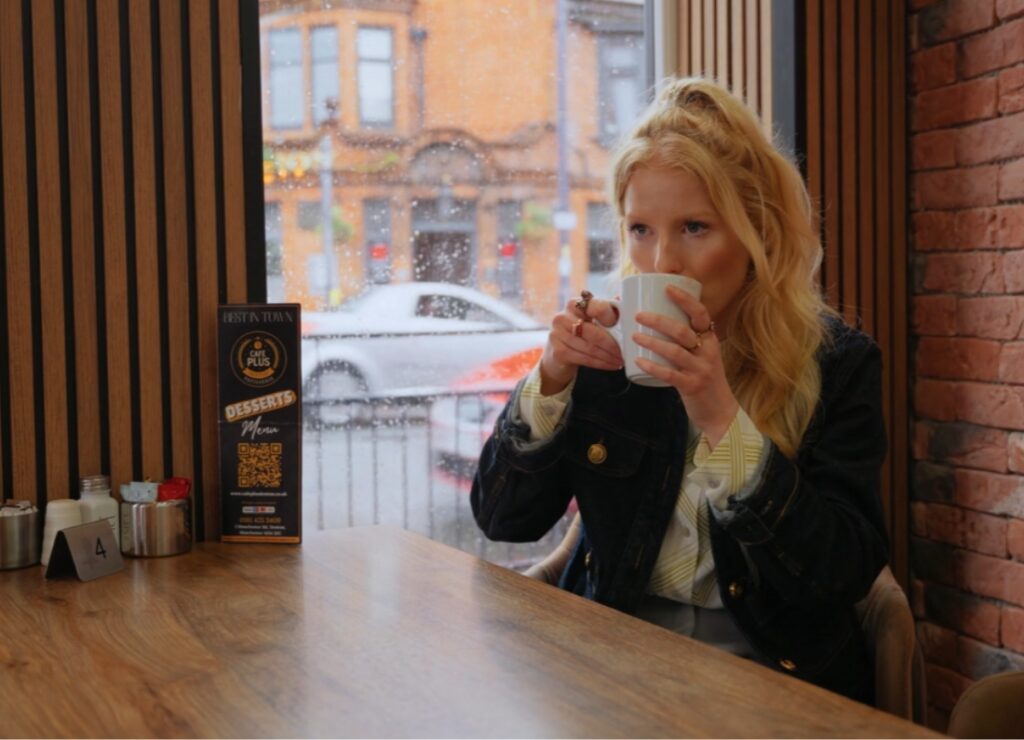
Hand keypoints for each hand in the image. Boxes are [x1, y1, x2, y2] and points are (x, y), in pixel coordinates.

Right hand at [540, 293, 622, 394]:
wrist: (559, 353)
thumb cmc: (581, 334)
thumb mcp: (592, 320)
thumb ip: (607, 312)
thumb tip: (625, 305)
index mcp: (574, 304)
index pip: (597, 307)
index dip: (611, 318)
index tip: (624, 329)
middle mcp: (562, 317)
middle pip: (593, 332)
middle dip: (612, 345)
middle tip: (624, 352)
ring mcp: (557, 334)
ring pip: (590, 348)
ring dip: (608, 356)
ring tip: (619, 360)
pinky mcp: (558, 351)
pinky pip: (584, 359)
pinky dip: (600, 363)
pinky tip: (609, 365)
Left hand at [632, 285, 738, 446]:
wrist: (721, 412)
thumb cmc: (704, 379)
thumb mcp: (702, 356)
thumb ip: (685, 341)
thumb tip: (655, 322)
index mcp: (710, 340)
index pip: (701, 314)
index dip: (685, 299)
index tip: (667, 287)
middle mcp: (708, 352)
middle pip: (683, 331)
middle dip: (659, 321)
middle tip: (638, 315)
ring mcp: (701, 370)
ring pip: (675, 351)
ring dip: (652, 342)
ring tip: (634, 336)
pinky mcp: (692, 386)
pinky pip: (671, 375)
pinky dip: (654, 367)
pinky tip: (639, 362)